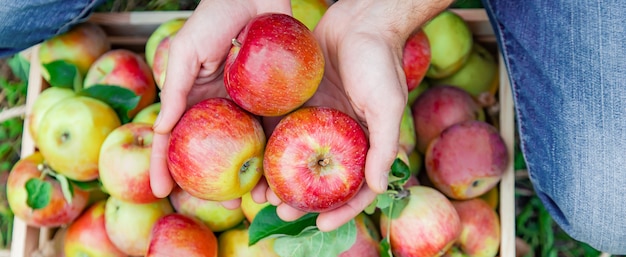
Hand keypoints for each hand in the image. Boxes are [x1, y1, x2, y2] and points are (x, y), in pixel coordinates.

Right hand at [149, 0, 291, 198]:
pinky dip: (279, 151)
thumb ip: (176, 89)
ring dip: (255, 176)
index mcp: (196, 99)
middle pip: (217, 153)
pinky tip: (284, 170)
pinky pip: (276, 128)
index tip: (159, 192)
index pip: (175, 138)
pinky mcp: (276, 100)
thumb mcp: (187, 51)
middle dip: (219, 183)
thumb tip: (161, 130)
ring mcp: (250, 106)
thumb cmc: (216, 17)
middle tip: (227, 205)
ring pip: (249, 149)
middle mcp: (223, 108)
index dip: (165, 165)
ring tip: (261, 198)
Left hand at [256, 0, 451, 230]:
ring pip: (296, 160)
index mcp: (364, 143)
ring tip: (260, 195)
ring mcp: (316, 122)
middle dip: (302, 200)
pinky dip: (269, 148)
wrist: (359, 21)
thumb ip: (384, 145)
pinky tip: (253, 160)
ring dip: (280, 179)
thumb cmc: (379, 61)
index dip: (342, 210)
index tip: (323, 225)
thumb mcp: (387, 103)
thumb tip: (378, 188)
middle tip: (282, 211)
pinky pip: (281, 131)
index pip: (356, 187)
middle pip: (320, 179)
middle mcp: (339, 137)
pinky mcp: (297, 104)